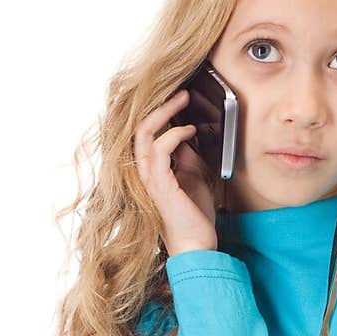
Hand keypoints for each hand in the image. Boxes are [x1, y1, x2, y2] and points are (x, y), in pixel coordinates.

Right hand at [133, 89, 218, 255]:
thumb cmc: (193, 214)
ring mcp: (148, 177)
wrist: (196, 244)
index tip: (178, 97)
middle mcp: (143, 171)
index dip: (159, 111)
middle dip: (160, 104)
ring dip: (166, 111)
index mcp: (150, 168)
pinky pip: (160, 148)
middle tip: (181, 91)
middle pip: (139, 125)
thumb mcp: (192, 175)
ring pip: (145, 132)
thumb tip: (189, 132)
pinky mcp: (159, 184)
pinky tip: (190, 130)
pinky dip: (175, 134)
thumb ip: (186, 155)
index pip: (146, 131)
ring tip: (184, 99)